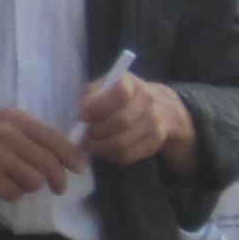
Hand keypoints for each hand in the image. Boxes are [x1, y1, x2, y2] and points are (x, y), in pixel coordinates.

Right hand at [0, 109, 84, 201]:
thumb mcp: (0, 123)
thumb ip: (28, 134)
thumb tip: (64, 153)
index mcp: (14, 119)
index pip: (55, 139)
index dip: (72, 156)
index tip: (80, 168)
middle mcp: (7, 135)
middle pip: (50, 163)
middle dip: (59, 180)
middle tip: (59, 188)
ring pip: (35, 181)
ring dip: (31, 186)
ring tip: (18, 182)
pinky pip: (15, 194)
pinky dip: (13, 194)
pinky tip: (2, 187)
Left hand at [75, 74, 189, 166]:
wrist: (156, 106)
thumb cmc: (117, 97)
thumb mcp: (101, 88)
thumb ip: (90, 97)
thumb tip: (82, 116)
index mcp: (132, 83)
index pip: (120, 94)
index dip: (99, 107)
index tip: (83, 116)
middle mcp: (147, 100)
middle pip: (121, 121)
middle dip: (97, 131)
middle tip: (85, 135)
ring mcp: (154, 122)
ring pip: (123, 143)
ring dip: (101, 147)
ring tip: (92, 143)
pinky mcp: (155, 142)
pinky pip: (128, 155)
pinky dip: (111, 155)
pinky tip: (104, 150)